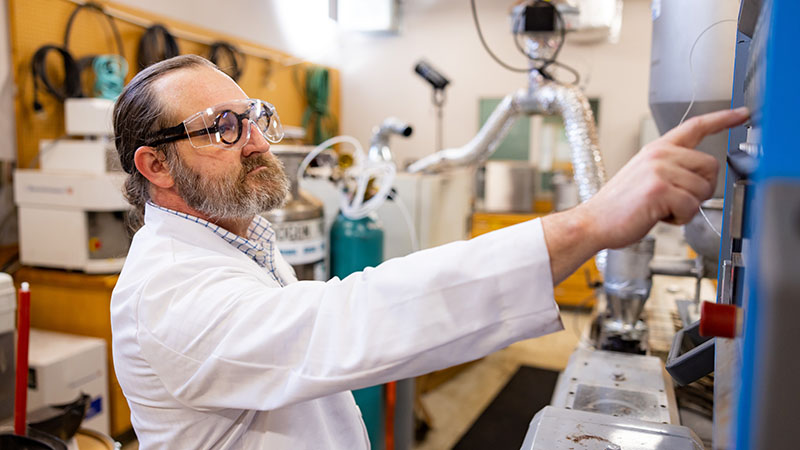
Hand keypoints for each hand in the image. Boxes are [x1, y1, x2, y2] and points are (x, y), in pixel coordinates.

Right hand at [542, 107, 748, 284]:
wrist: (593, 222)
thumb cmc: (618, 206)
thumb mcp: (644, 176)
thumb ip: (672, 169)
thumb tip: (702, 178)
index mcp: (656, 149)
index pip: (695, 127)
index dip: (723, 118)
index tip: (742, 113)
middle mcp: (659, 155)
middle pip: (710, 166)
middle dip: (701, 189)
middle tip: (677, 200)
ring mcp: (659, 171)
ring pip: (703, 190)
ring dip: (687, 207)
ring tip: (661, 208)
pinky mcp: (660, 190)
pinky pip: (691, 207)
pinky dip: (679, 219)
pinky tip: (659, 216)